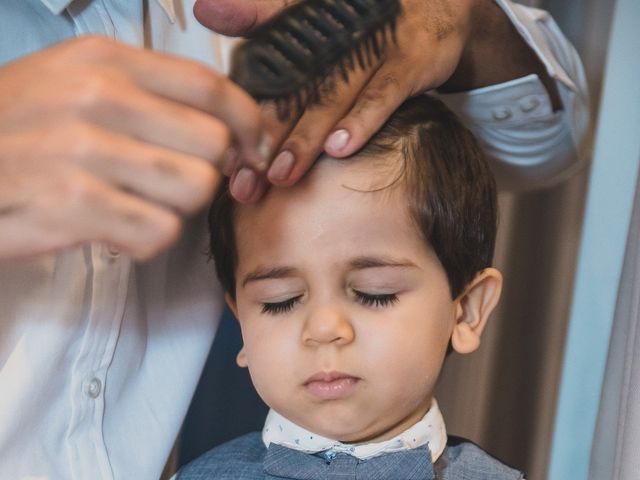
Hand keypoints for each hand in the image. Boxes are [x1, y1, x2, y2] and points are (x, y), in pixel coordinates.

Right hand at [0, 36, 264, 260]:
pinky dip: (148, 242)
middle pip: (214, 146)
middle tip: (177, 188)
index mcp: (104, 61)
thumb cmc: (17, 132)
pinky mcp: (73, 205)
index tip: (252, 152)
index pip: (211, 86)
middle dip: (210, 176)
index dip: (249, 124)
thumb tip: (228, 129)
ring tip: (138, 206)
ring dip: (176, 209)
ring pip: (194, 190)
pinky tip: (118, 232)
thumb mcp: (73, 86)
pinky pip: (160, 233)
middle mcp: (97, 97)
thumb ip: (148, 97)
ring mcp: (83, 151)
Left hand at [195, 0, 559, 193]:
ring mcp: (373, 43)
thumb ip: (263, 19)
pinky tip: (340, 148)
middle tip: (241, 178)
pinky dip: (362, 120)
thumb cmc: (366, 23)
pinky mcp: (408, 59)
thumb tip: (206, 10)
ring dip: (305, 138)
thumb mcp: (315, 19)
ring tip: (280, 175)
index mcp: (306, 19)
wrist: (436, 6)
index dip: (238, 84)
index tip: (217, 120)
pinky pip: (383, 93)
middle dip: (263, 135)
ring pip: (331, 94)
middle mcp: (335, 29)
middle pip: (291, 86)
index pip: (265, 53)